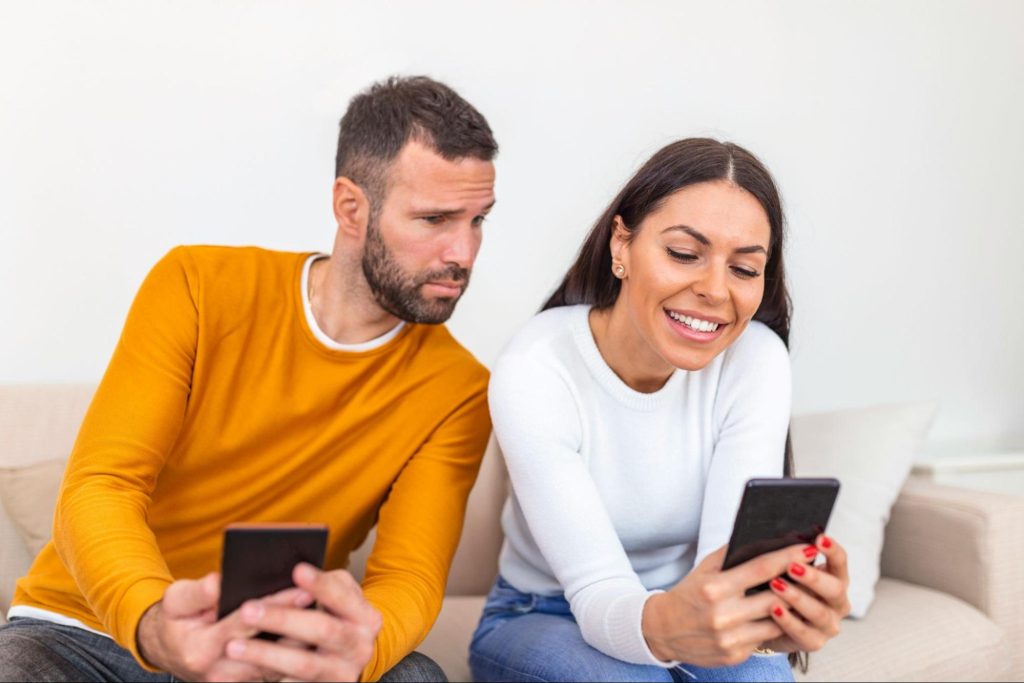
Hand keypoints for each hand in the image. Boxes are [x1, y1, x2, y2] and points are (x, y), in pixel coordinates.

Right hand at [137, 572, 313, 681]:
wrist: (171, 649)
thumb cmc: (177, 619)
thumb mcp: (177, 600)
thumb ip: (197, 592)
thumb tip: (218, 582)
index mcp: (201, 650)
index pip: (245, 625)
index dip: (275, 606)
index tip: (303, 590)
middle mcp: (219, 672)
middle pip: (268, 646)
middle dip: (297, 622)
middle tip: (324, 601)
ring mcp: (235, 682)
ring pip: (277, 664)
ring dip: (302, 640)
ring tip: (326, 614)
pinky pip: (277, 671)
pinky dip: (295, 652)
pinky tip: (314, 631)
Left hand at [224, 564, 381, 681]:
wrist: (348, 659)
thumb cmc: (336, 618)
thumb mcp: (340, 597)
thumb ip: (324, 584)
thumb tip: (296, 573)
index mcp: (366, 617)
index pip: (343, 596)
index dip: (320, 584)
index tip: (296, 570)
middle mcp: (359, 646)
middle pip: (322, 630)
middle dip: (283, 619)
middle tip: (247, 610)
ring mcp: (342, 673)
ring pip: (303, 665)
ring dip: (266, 655)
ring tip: (233, 646)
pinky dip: (267, 681)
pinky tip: (242, 675)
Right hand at [642, 542, 818, 666]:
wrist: (663, 630)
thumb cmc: (688, 595)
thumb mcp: (704, 570)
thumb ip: (731, 555)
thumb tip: (763, 538)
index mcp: (714, 588)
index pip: (761, 569)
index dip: (789, 557)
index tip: (809, 549)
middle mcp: (722, 614)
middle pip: (775, 596)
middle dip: (798, 584)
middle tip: (813, 572)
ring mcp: (730, 638)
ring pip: (776, 621)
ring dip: (790, 607)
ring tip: (801, 594)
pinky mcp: (734, 655)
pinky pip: (764, 639)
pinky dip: (773, 626)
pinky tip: (779, 616)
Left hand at [762, 534, 850, 652]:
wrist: (769, 623)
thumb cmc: (779, 587)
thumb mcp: (782, 568)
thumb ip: (790, 554)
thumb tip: (792, 534)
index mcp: (834, 579)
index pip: (840, 562)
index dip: (832, 550)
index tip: (820, 538)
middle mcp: (838, 603)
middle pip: (835, 589)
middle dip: (814, 577)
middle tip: (792, 566)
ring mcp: (828, 624)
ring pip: (819, 612)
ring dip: (797, 597)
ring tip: (776, 584)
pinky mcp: (814, 642)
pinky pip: (803, 632)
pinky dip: (788, 620)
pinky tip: (773, 608)